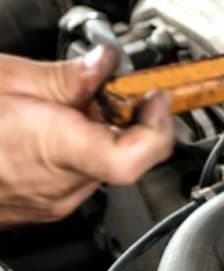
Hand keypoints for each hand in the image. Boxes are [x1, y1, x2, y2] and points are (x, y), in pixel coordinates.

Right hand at [0, 46, 173, 226]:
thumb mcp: (7, 78)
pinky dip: (75, 150)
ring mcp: (49, 202)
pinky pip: (75, 177)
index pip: (140, 156)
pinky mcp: (39, 208)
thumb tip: (107, 62)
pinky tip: (47, 127)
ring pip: (100, 165)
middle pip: (125, 154)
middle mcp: (60, 185)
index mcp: (57, 149)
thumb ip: (66, 75)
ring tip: (63, 105)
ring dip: (97, 132)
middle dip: (123, 117)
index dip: (160, 124)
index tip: (155, 95)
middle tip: (103, 88)